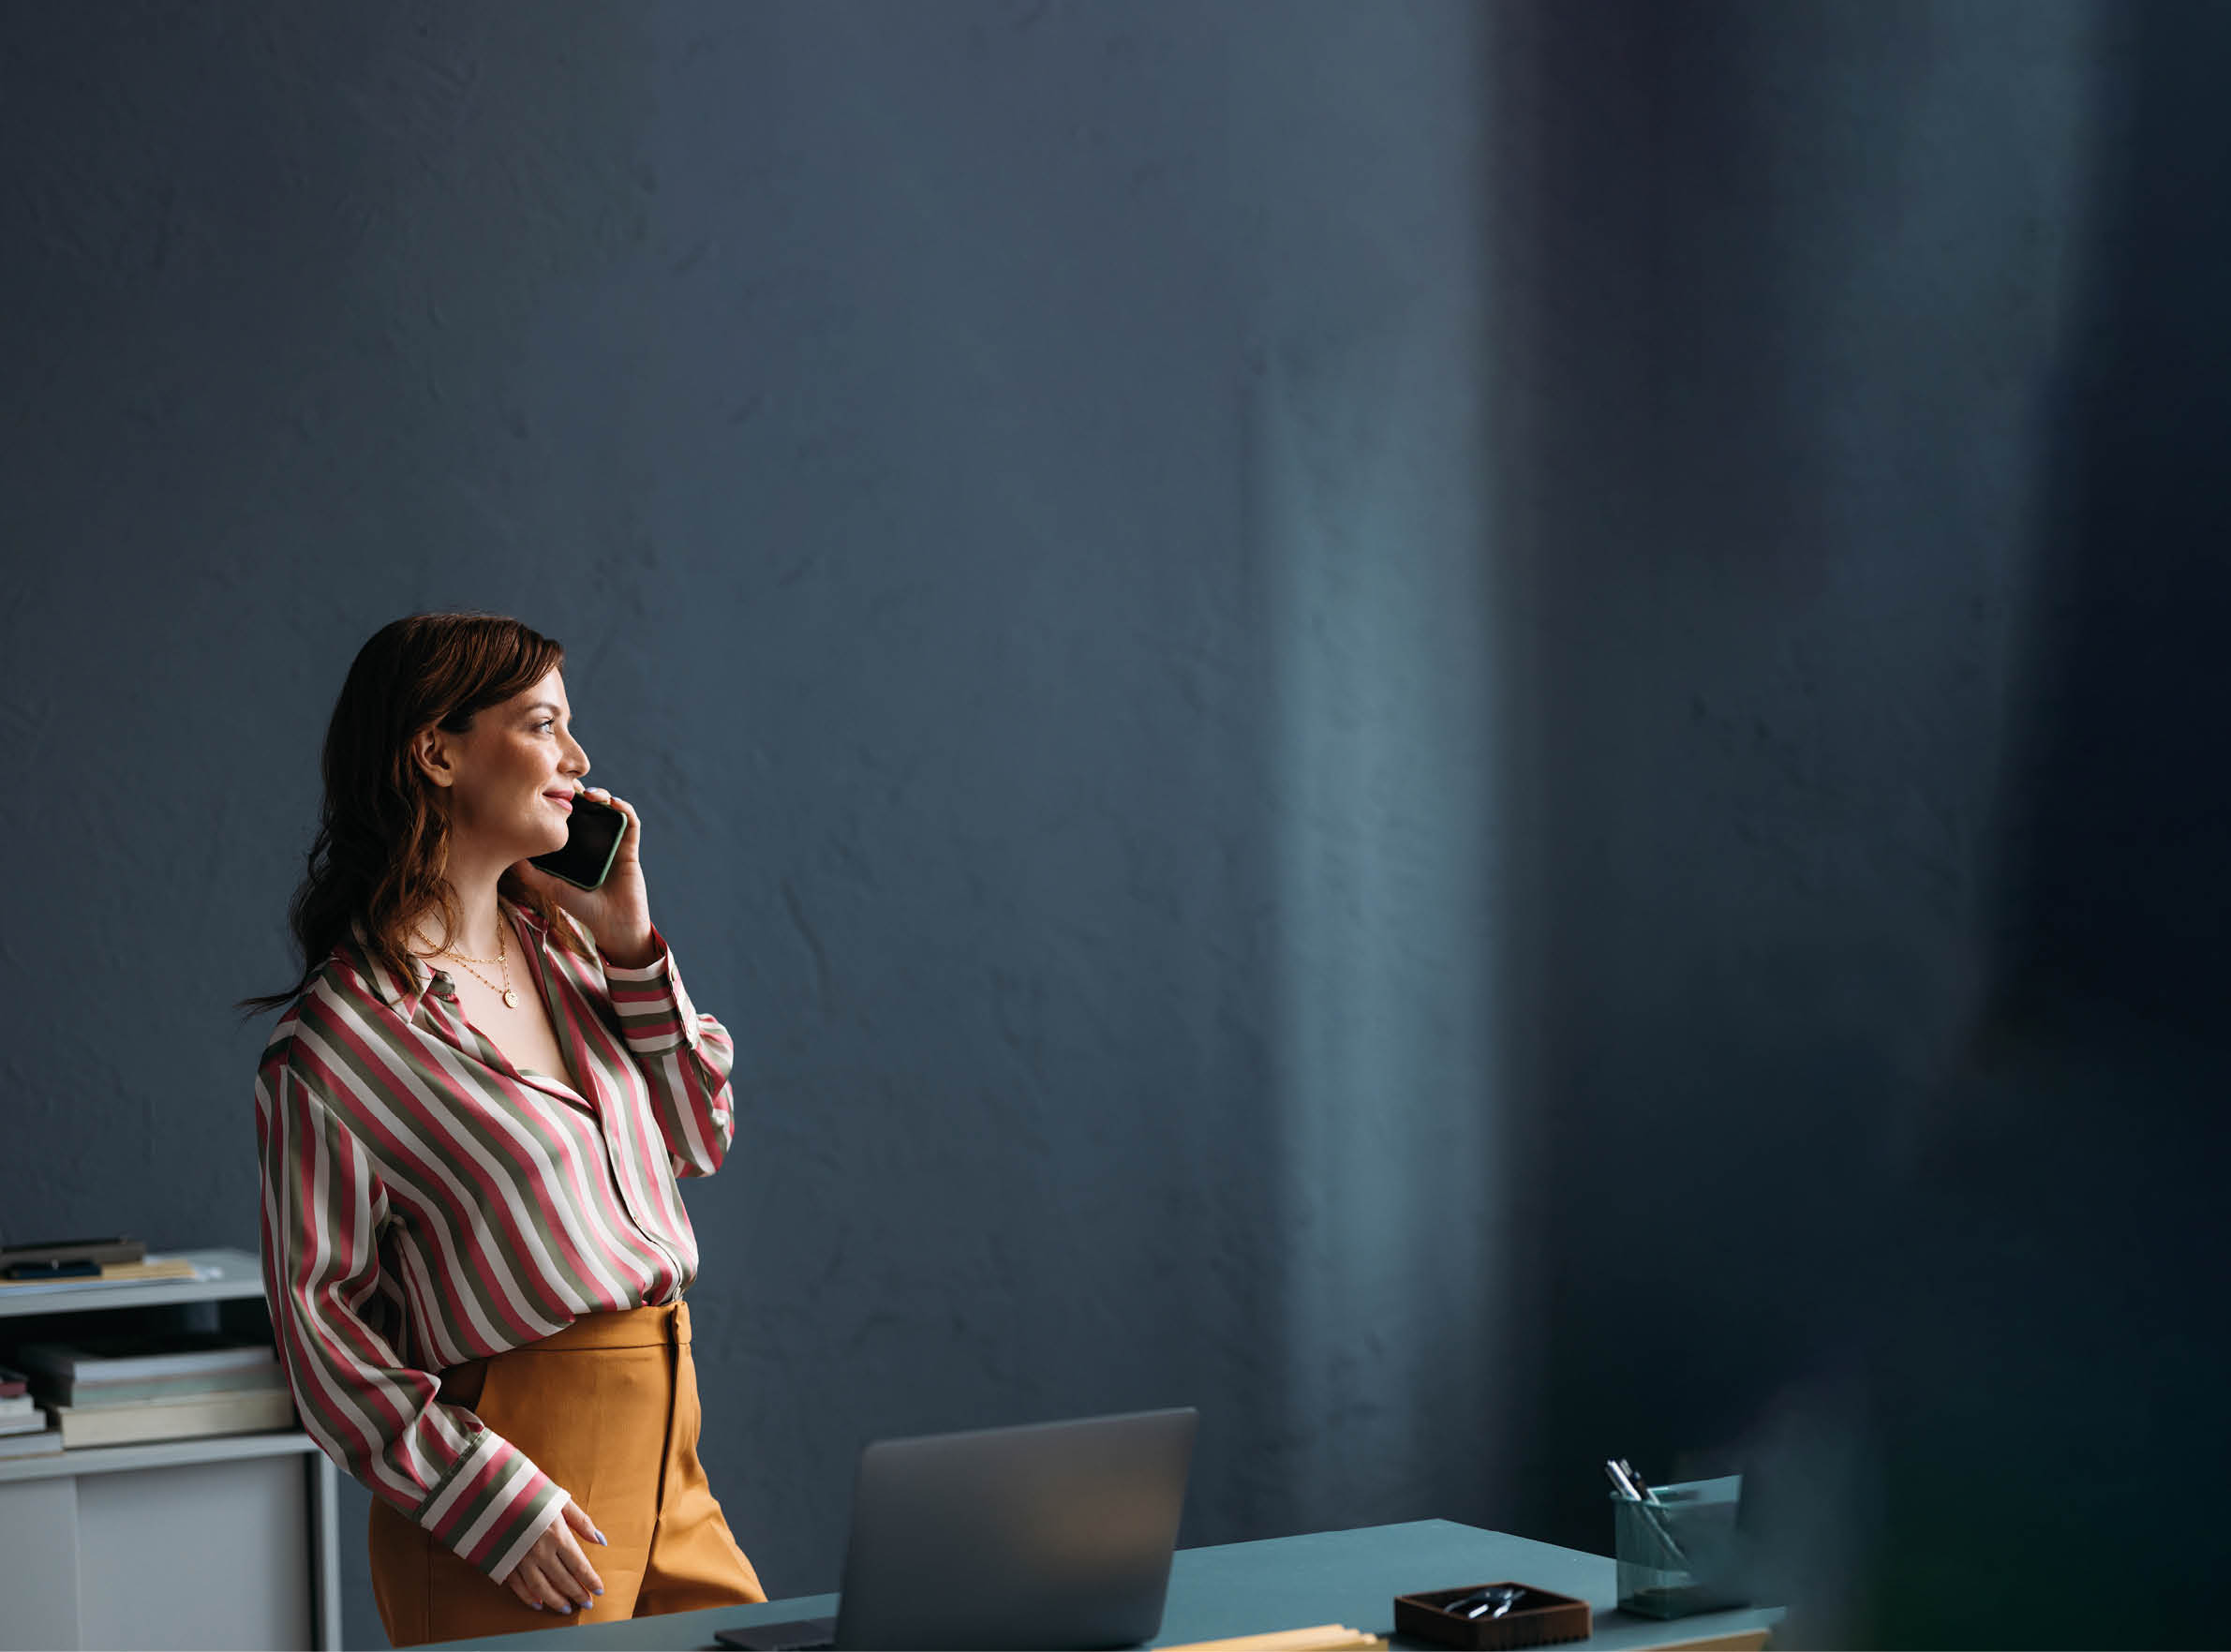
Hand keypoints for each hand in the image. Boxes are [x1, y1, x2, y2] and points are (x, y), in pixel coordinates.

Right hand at [500, 1496, 606, 1612]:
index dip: (590, 1580)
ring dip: (555, 1601)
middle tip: (587, 1604)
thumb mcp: (560, 1500)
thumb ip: (581, 1521)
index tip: (599, 1590)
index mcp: (557, 1535)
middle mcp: (540, 1551)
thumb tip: (600, 1540)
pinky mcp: (503, 1562)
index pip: (579, 1565)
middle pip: (563, 1580)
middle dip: (577, 1593)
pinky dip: (528, 1598)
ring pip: (541, 1588)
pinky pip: (517, 1586)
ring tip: (566, 1609)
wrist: (493, 1491)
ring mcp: (520, 1559)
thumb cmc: (531, 1492)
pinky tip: (537, 1604)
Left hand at [512, 785, 657, 962]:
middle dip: (579, 791)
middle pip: (587, 806)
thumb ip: (530, 873)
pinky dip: (625, 810)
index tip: (548, 788)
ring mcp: (613, 841)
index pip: (566, 815)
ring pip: (608, 809)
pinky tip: (613, 804)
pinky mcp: (630, 847)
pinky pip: (631, 823)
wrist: (613, 924)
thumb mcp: (551, 887)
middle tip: (568, 783)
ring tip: (590, 794)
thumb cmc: (582, 907)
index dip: (560, 799)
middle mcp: (593, 839)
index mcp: (574, 845)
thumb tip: (507, 854)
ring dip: (602, 795)